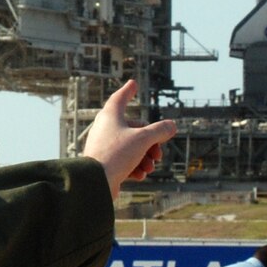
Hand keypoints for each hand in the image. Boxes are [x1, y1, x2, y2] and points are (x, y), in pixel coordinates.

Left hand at [80, 81, 178, 197]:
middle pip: (134, 129)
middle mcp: (105, 128)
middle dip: (151, 143)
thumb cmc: (116, 155)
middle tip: (158, 155)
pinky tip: (140, 176)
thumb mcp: (143, 140)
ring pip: (131, 147)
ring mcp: (104, 146)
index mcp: (110, 116)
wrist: (94, 182)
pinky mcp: (105, 163)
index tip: (133, 84)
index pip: (120, 98)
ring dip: (145, 158)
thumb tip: (171, 126)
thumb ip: (159, 131)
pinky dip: (135, 167)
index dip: (128, 91)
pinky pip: (124, 161)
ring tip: (149, 168)